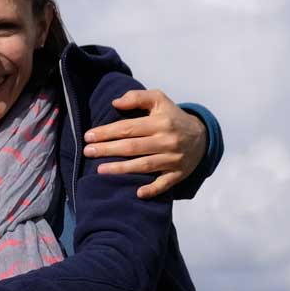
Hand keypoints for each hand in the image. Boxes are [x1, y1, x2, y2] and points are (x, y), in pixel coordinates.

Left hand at [83, 88, 206, 198]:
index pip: (128, 128)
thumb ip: (137, 97)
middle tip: (88, 152)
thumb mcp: (159, 100)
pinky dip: (152, 190)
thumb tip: (115, 103)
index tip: (89, 136)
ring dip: (121, 169)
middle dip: (108, 150)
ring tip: (100, 170)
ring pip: (144, 165)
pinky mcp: (178, 174)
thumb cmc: (172, 117)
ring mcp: (173, 159)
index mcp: (161, 122)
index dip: (107, 132)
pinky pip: (164, 184)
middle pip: (132, 147)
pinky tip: (137, 193)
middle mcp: (167, 141)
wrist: (201, 137)